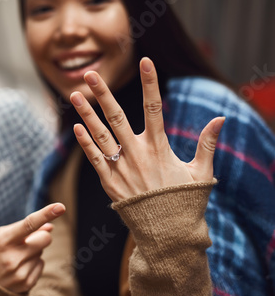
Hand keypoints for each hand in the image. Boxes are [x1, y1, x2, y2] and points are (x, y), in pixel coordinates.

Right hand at [0, 203, 65, 293]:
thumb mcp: (5, 234)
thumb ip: (27, 227)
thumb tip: (50, 227)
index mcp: (3, 240)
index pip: (29, 224)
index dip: (46, 214)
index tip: (60, 206)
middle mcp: (11, 257)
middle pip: (45, 238)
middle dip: (41, 237)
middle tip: (27, 242)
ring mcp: (19, 272)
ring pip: (42, 253)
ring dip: (33, 253)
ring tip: (16, 258)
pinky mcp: (25, 284)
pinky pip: (41, 265)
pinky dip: (33, 264)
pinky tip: (19, 268)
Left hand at [70, 57, 224, 201]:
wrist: (167, 234)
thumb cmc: (185, 202)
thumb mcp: (201, 173)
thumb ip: (207, 144)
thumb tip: (221, 118)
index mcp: (160, 148)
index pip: (154, 108)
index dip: (150, 83)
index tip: (145, 61)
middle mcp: (137, 154)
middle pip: (117, 117)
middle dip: (103, 94)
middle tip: (90, 74)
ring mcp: (120, 168)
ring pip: (100, 135)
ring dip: (86, 114)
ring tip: (75, 95)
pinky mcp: (109, 183)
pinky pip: (94, 159)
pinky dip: (85, 143)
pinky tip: (76, 127)